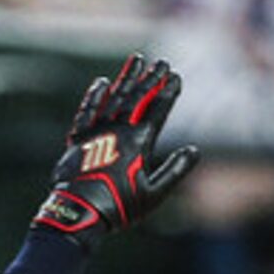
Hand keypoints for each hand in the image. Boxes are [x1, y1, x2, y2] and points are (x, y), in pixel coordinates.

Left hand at [33, 53, 199, 246]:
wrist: (78, 213)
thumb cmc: (119, 207)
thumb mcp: (154, 194)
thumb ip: (175, 170)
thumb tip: (195, 150)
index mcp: (138, 143)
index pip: (157, 110)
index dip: (168, 92)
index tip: (177, 76)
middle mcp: (117, 131)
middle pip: (136, 98)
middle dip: (151, 79)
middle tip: (162, 62)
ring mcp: (96, 133)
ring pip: (113, 98)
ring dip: (126, 78)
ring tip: (137, 60)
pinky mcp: (78, 140)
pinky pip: (87, 112)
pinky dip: (95, 96)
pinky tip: (102, 83)